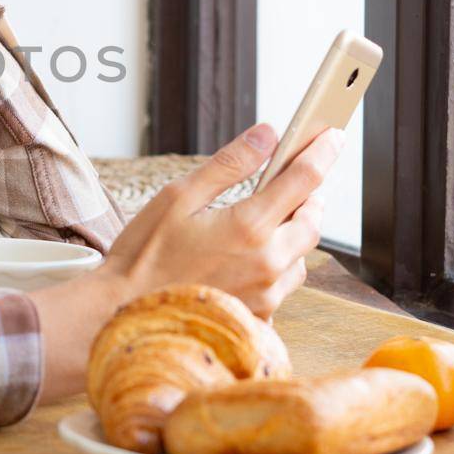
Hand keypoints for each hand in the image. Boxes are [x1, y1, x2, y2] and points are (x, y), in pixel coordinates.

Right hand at [29, 122, 340, 402]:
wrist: (123, 315)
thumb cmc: (144, 256)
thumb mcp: (178, 197)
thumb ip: (228, 165)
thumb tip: (267, 135)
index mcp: (249, 227)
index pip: (303, 181)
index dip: (320, 153)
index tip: (330, 137)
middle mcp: (267, 263)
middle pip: (312, 223)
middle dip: (309, 200)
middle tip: (295, 185)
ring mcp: (266, 295)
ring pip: (299, 259)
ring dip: (291, 238)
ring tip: (263, 227)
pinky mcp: (258, 317)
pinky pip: (280, 288)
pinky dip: (273, 271)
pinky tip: (244, 264)